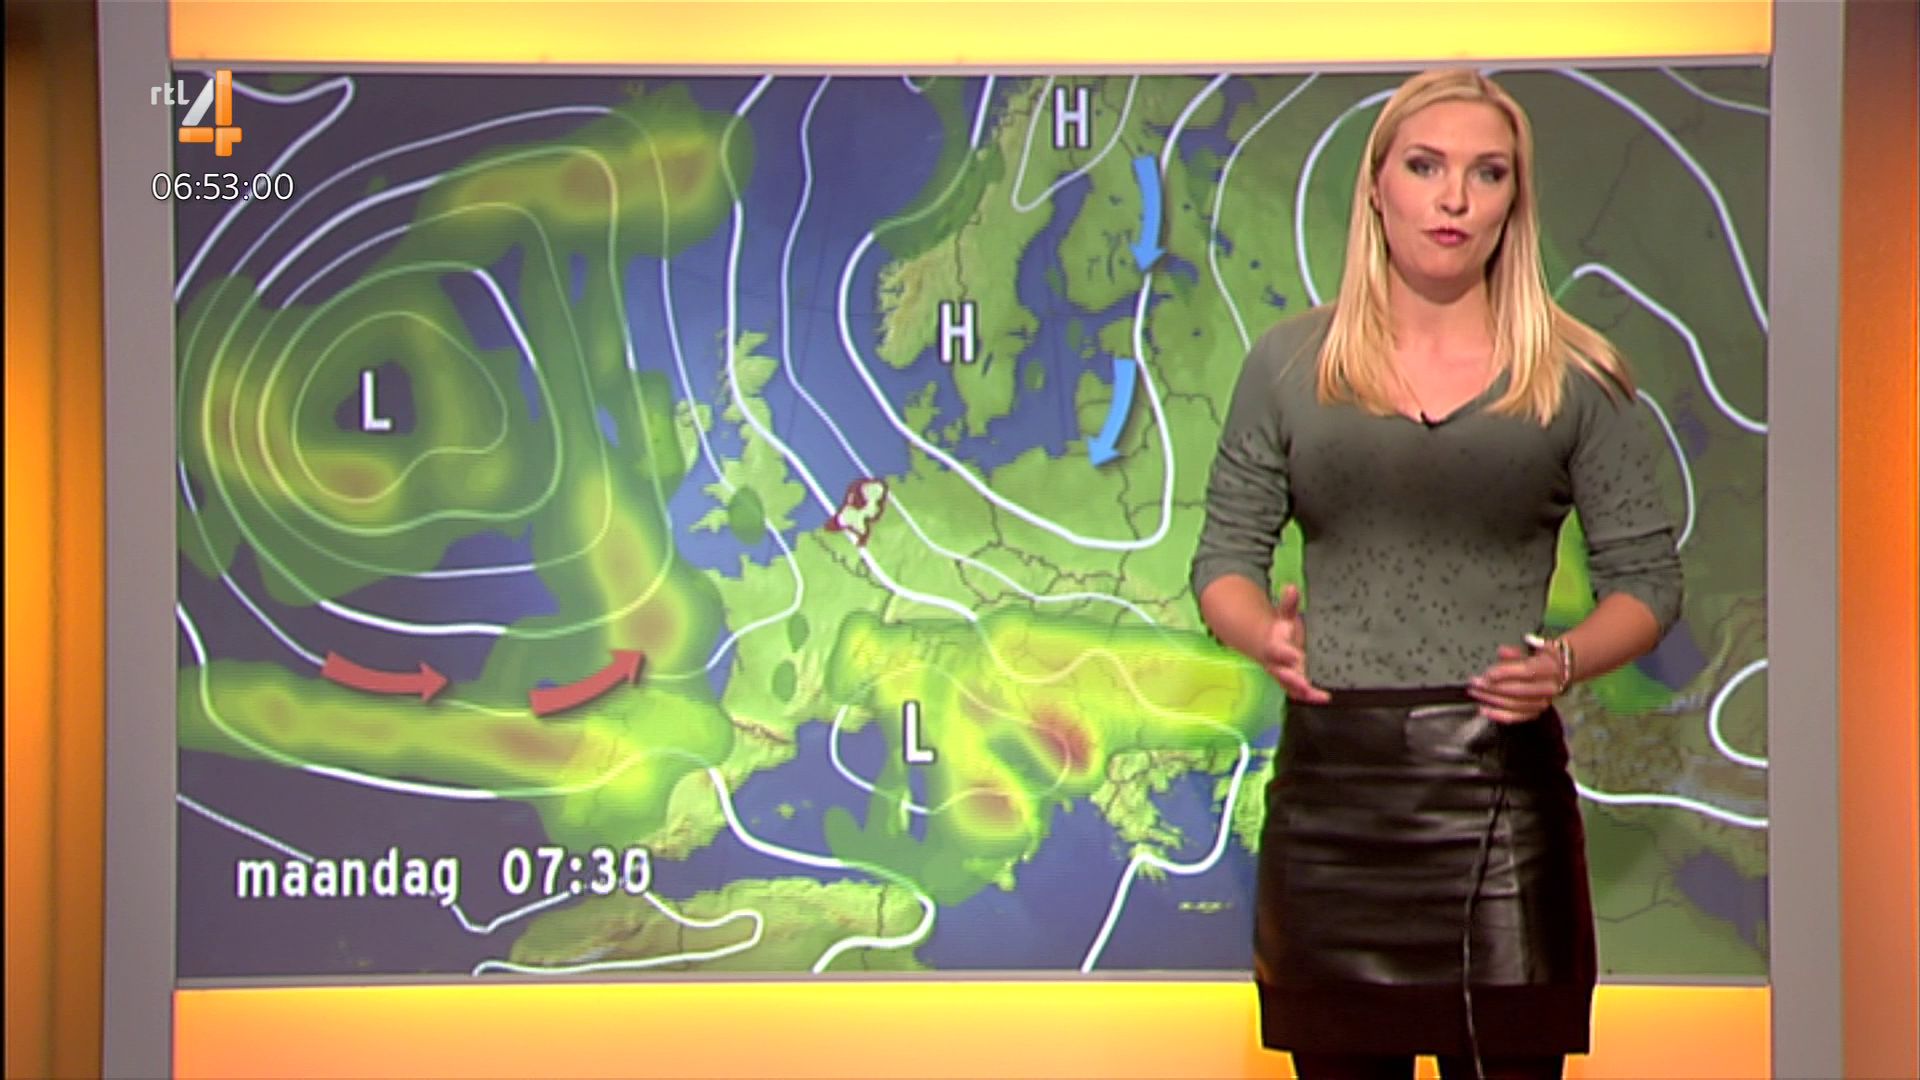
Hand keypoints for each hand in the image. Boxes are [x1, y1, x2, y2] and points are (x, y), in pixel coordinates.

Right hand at [1260, 584, 1330, 703]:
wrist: (1265, 644)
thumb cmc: (1280, 630)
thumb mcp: (1283, 615)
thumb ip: (1288, 604)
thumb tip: (1292, 588)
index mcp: (1273, 645)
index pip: (1276, 651)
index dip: (1285, 654)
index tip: (1296, 656)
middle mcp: (1276, 664)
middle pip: (1281, 674)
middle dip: (1292, 679)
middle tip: (1305, 684)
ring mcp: (1284, 675)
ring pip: (1290, 686)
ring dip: (1302, 692)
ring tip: (1318, 696)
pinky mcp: (1294, 682)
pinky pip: (1300, 692)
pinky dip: (1310, 696)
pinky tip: (1324, 698)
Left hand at [1468, 642, 1563, 723]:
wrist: (1558, 672)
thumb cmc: (1539, 658)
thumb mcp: (1530, 648)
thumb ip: (1515, 652)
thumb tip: (1502, 651)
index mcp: (1550, 668)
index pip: (1527, 671)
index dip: (1506, 673)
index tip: (1487, 673)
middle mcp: (1549, 687)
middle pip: (1519, 690)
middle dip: (1494, 688)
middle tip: (1475, 684)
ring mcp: (1544, 702)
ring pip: (1515, 705)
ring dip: (1492, 700)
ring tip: (1475, 694)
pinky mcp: (1536, 713)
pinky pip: (1516, 717)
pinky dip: (1498, 715)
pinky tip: (1484, 710)